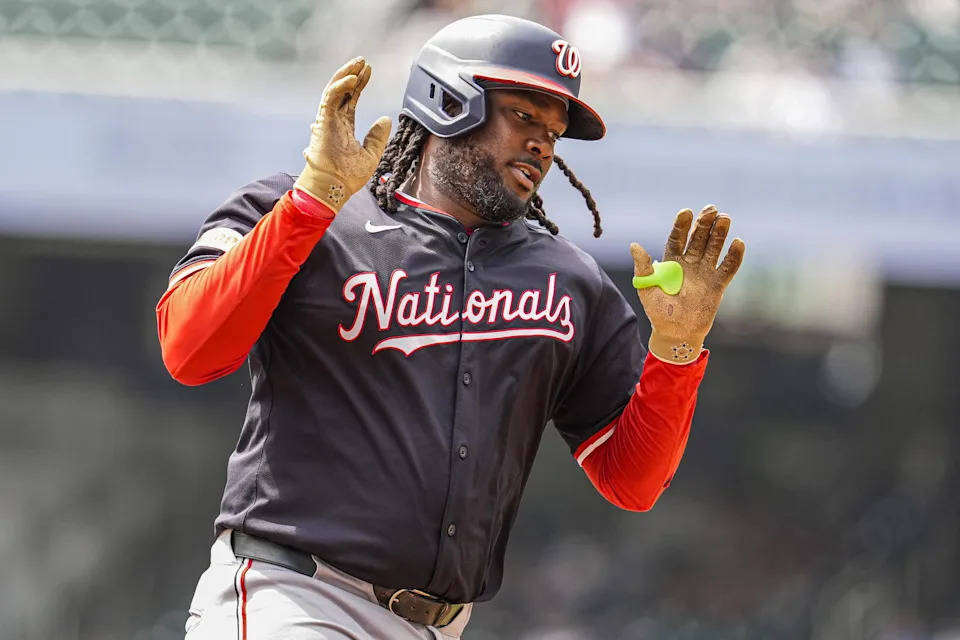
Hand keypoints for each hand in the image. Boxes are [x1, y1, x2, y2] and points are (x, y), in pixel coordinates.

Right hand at [293, 57, 392, 211]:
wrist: (334, 187)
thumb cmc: (348, 176)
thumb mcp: (371, 154)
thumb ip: (377, 137)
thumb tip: (385, 119)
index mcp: (343, 126)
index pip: (351, 99)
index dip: (359, 85)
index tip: (368, 72)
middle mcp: (334, 120)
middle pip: (343, 91)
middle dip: (353, 75)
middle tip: (363, 63)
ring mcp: (328, 119)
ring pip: (334, 90)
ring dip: (346, 75)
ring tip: (358, 64)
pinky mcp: (324, 121)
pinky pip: (331, 98)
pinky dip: (341, 86)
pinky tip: (352, 79)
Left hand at [630, 205, 744, 362]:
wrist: (675, 333)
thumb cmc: (658, 311)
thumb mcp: (647, 288)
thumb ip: (643, 267)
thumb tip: (634, 245)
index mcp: (671, 262)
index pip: (677, 239)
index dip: (681, 226)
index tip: (685, 212)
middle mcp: (689, 264)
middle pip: (698, 239)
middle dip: (704, 224)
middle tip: (711, 209)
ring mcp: (704, 273)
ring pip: (714, 249)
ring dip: (719, 234)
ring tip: (724, 218)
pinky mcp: (717, 285)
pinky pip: (727, 268)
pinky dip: (733, 257)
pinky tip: (738, 242)